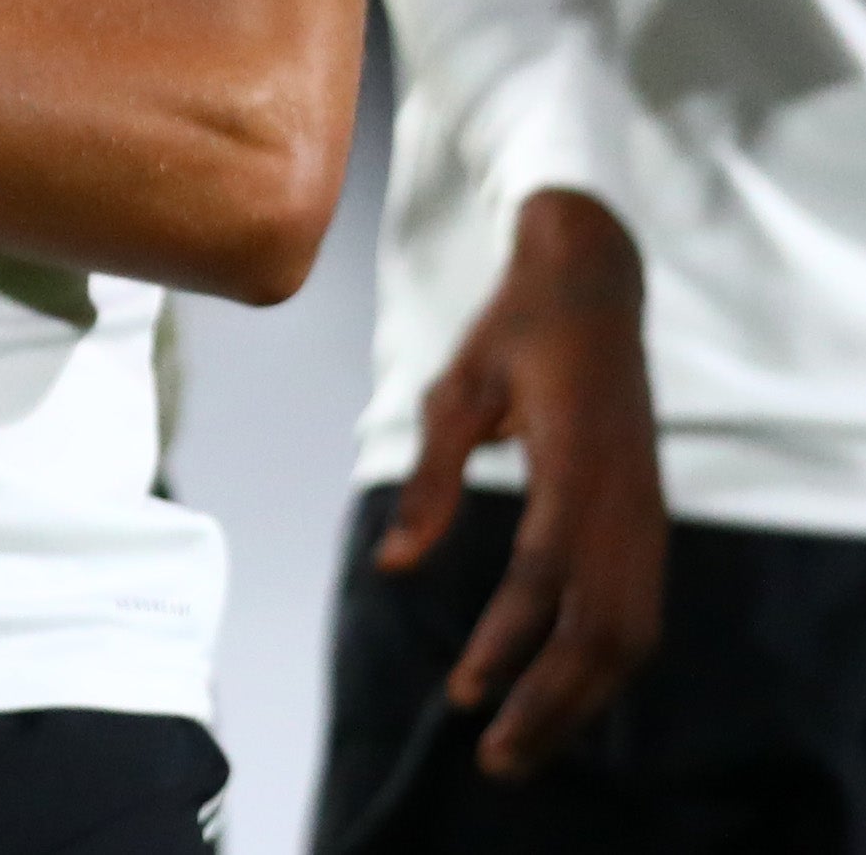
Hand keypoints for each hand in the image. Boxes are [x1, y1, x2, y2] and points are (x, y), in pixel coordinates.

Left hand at [377, 191, 662, 777]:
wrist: (593, 283)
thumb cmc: (515, 332)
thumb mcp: (454, 390)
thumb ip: (427, 478)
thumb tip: (392, 565)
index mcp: (574, 466)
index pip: (542, 576)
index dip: (506, 641)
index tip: (463, 692)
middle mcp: (624, 501)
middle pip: (599, 629)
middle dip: (550, 702)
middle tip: (494, 758)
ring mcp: (646, 514)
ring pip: (630, 634)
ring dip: (581, 700)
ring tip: (523, 747)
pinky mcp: (649, 520)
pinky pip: (639, 612)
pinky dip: (607, 667)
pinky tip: (565, 697)